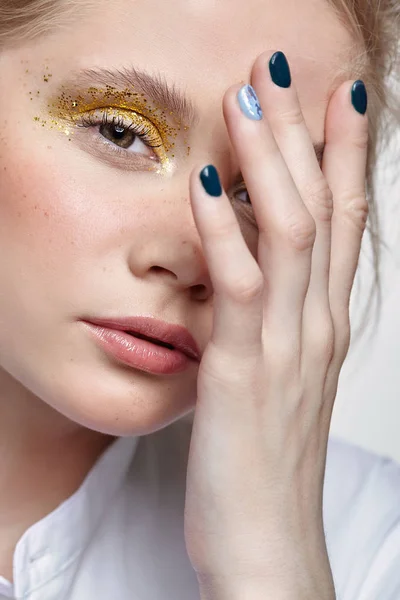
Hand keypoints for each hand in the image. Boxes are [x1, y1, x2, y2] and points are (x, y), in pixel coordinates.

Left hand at [184, 51, 367, 598]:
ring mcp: (286, 345)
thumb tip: (249, 269)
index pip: (344, 221)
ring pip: (290, 233)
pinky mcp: (245, 371)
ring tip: (248, 99)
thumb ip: (272, 321)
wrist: (269, 542)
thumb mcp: (278, 377)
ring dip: (270, 162)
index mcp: (323, 323)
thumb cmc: (269, 460)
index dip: (345, 156)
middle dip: (305, 134)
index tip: (339, 98)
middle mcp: (315, 324)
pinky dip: (225, 233)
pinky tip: (208, 187)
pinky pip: (240, 287)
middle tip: (285, 71)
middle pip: (323, 208)